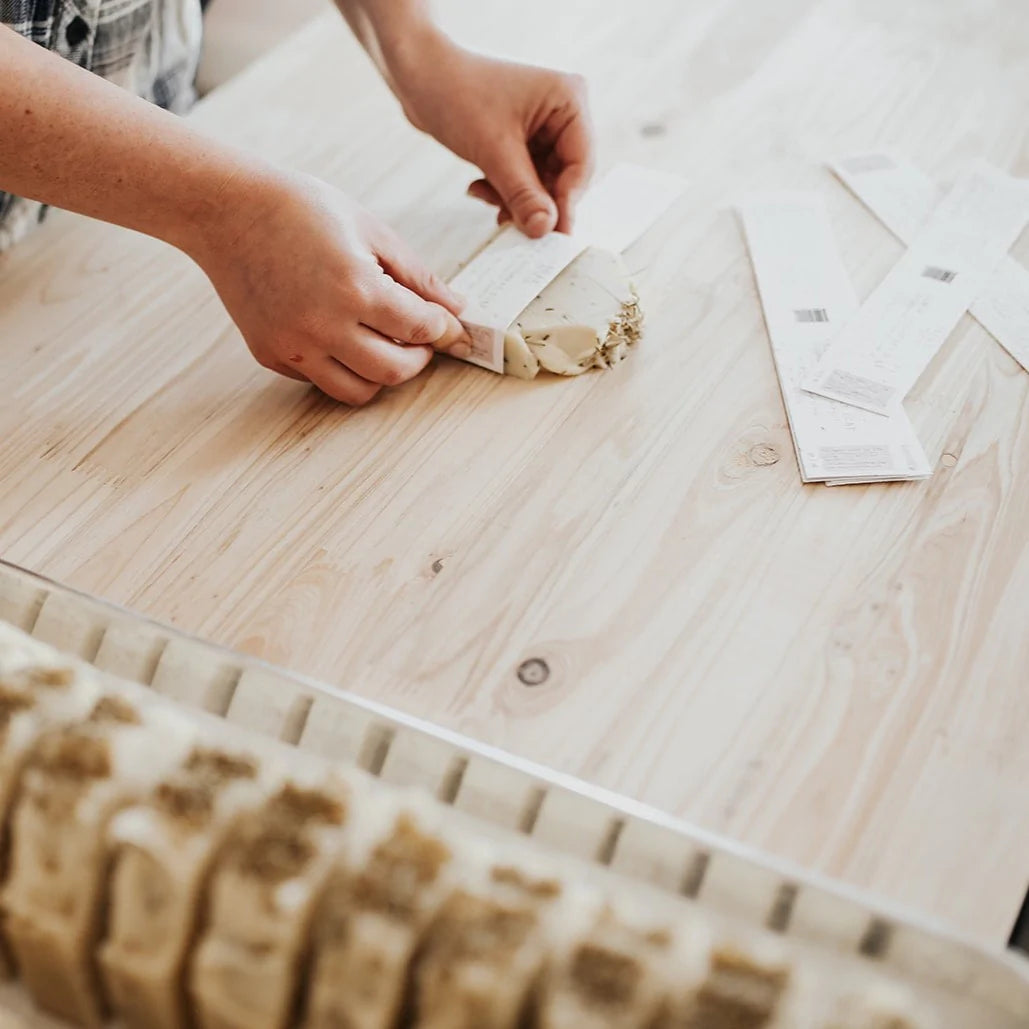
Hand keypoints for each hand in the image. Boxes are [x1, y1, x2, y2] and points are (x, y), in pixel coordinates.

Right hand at [191, 171, 466, 404]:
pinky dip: (341, 366)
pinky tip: (340, 335)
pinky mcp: (271, 354)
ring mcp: (294, 345)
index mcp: (354, 287)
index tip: (447, 325)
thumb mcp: (370, 229)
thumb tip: (456, 309)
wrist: (227, 211)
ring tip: (384, 343)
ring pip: (359, 391)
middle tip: (419, 339)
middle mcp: (323, 325)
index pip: (420, 329)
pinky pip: (320, 379)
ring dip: (382, 373)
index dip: (443, 329)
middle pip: (395, 372)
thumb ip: (418, 275)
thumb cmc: (300, 210)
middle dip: (419, 358)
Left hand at [390, 32, 594, 236]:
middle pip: (563, 177)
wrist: (418, 75)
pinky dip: (504, 190)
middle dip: (536, 202)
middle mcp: (561, 113)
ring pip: (541, 183)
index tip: (551, 235)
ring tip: (486, 196)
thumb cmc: (456, 93)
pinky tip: (480, 188)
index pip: (580, 165)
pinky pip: (524, 178)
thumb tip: (545, 229)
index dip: (566, 203)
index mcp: (568, 101)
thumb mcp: (494, 150)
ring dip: (515, 199)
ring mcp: (541, 127)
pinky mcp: (521, 139)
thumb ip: (523, 194)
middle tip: (515, 226)